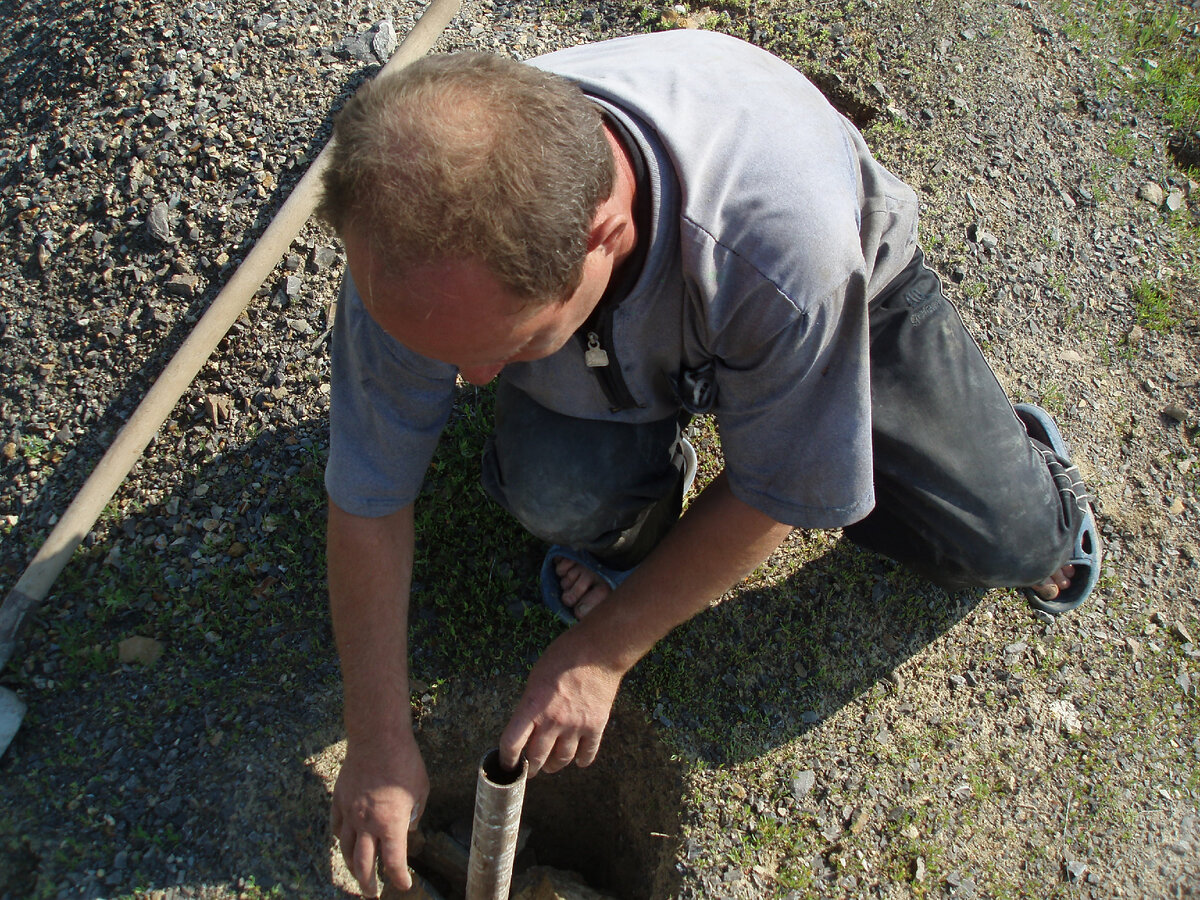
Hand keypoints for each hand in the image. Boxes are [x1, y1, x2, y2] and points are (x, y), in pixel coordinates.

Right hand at [330, 732, 428, 895]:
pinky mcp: (340, 800)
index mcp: (391, 824)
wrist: (377, 739)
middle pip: (363, 864)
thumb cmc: (404, 763)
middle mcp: (368, 824)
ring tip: (357, 874)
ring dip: (351, 866)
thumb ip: (414, 815)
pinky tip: (344, 842)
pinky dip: (340, 839)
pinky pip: (336, 827)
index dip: (399, 878)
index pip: (394, 862)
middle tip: (372, 894)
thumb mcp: (420, 791)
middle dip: (368, 884)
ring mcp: (350, 813)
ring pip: (345, 849)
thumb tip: (407, 829)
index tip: (402, 884)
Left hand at [499, 628, 623, 776]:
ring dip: (554, 766)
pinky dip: (581, 760)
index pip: (512, 744)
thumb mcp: (536, 677)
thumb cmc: (564, 656)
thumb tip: (528, 727)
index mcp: (532, 706)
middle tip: (531, 769)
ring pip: (562, 760)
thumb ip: (530, 705)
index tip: (507, 765)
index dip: (507, 759)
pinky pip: (587, 754)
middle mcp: (553, 720)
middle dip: (531, 767)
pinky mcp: (596, 726)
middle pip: (537, 757)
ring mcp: (575, 725)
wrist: (599, 650)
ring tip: (551, 765)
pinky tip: (578, 760)